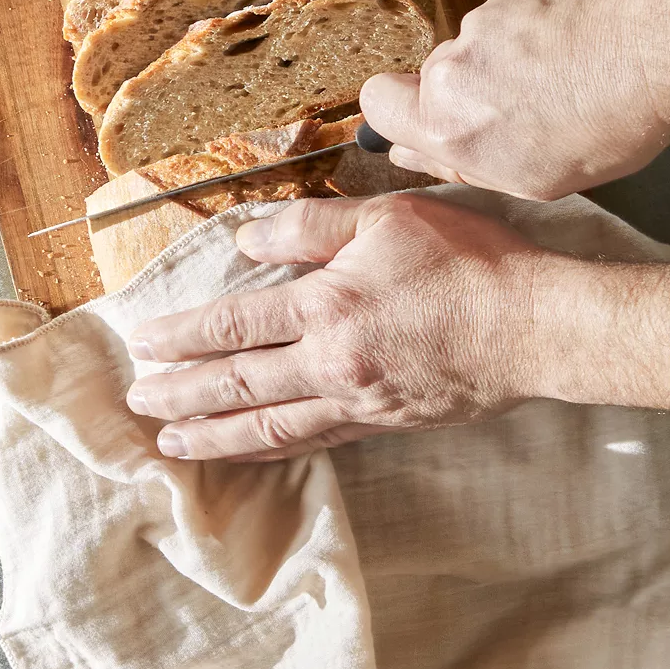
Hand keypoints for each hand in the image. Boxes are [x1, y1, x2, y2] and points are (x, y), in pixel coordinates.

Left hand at [126, 195, 669, 460]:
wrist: (532, 327)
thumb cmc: (467, 263)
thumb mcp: (386, 218)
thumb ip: (310, 226)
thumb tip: (248, 241)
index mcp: (326, 306)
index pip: (235, 325)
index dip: (183, 334)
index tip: (143, 342)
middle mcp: (331, 363)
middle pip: (238, 383)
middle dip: (181, 394)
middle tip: (137, 402)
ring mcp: (357, 400)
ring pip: (270, 426)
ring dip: (215, 435)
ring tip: (172, 445)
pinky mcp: (384, 422)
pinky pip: (315, 441)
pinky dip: (273, 448)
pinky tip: (253, 450)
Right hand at [361, 0, 669, 199]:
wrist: (656, 55)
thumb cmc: (603, 128)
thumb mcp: (527, 179)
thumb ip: (456, 163)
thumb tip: (408, 151)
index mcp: (447, 123)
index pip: (376, 103)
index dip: (395, 113)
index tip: (426, 122)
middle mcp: (452, 68)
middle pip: (435, 79)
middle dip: (468, 95)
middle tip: (522, 114)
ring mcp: (482, 24)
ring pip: (475, 51)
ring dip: (504, 67)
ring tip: (560, 83)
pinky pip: (507, 21)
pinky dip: (530, 37)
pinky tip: (571, 53)